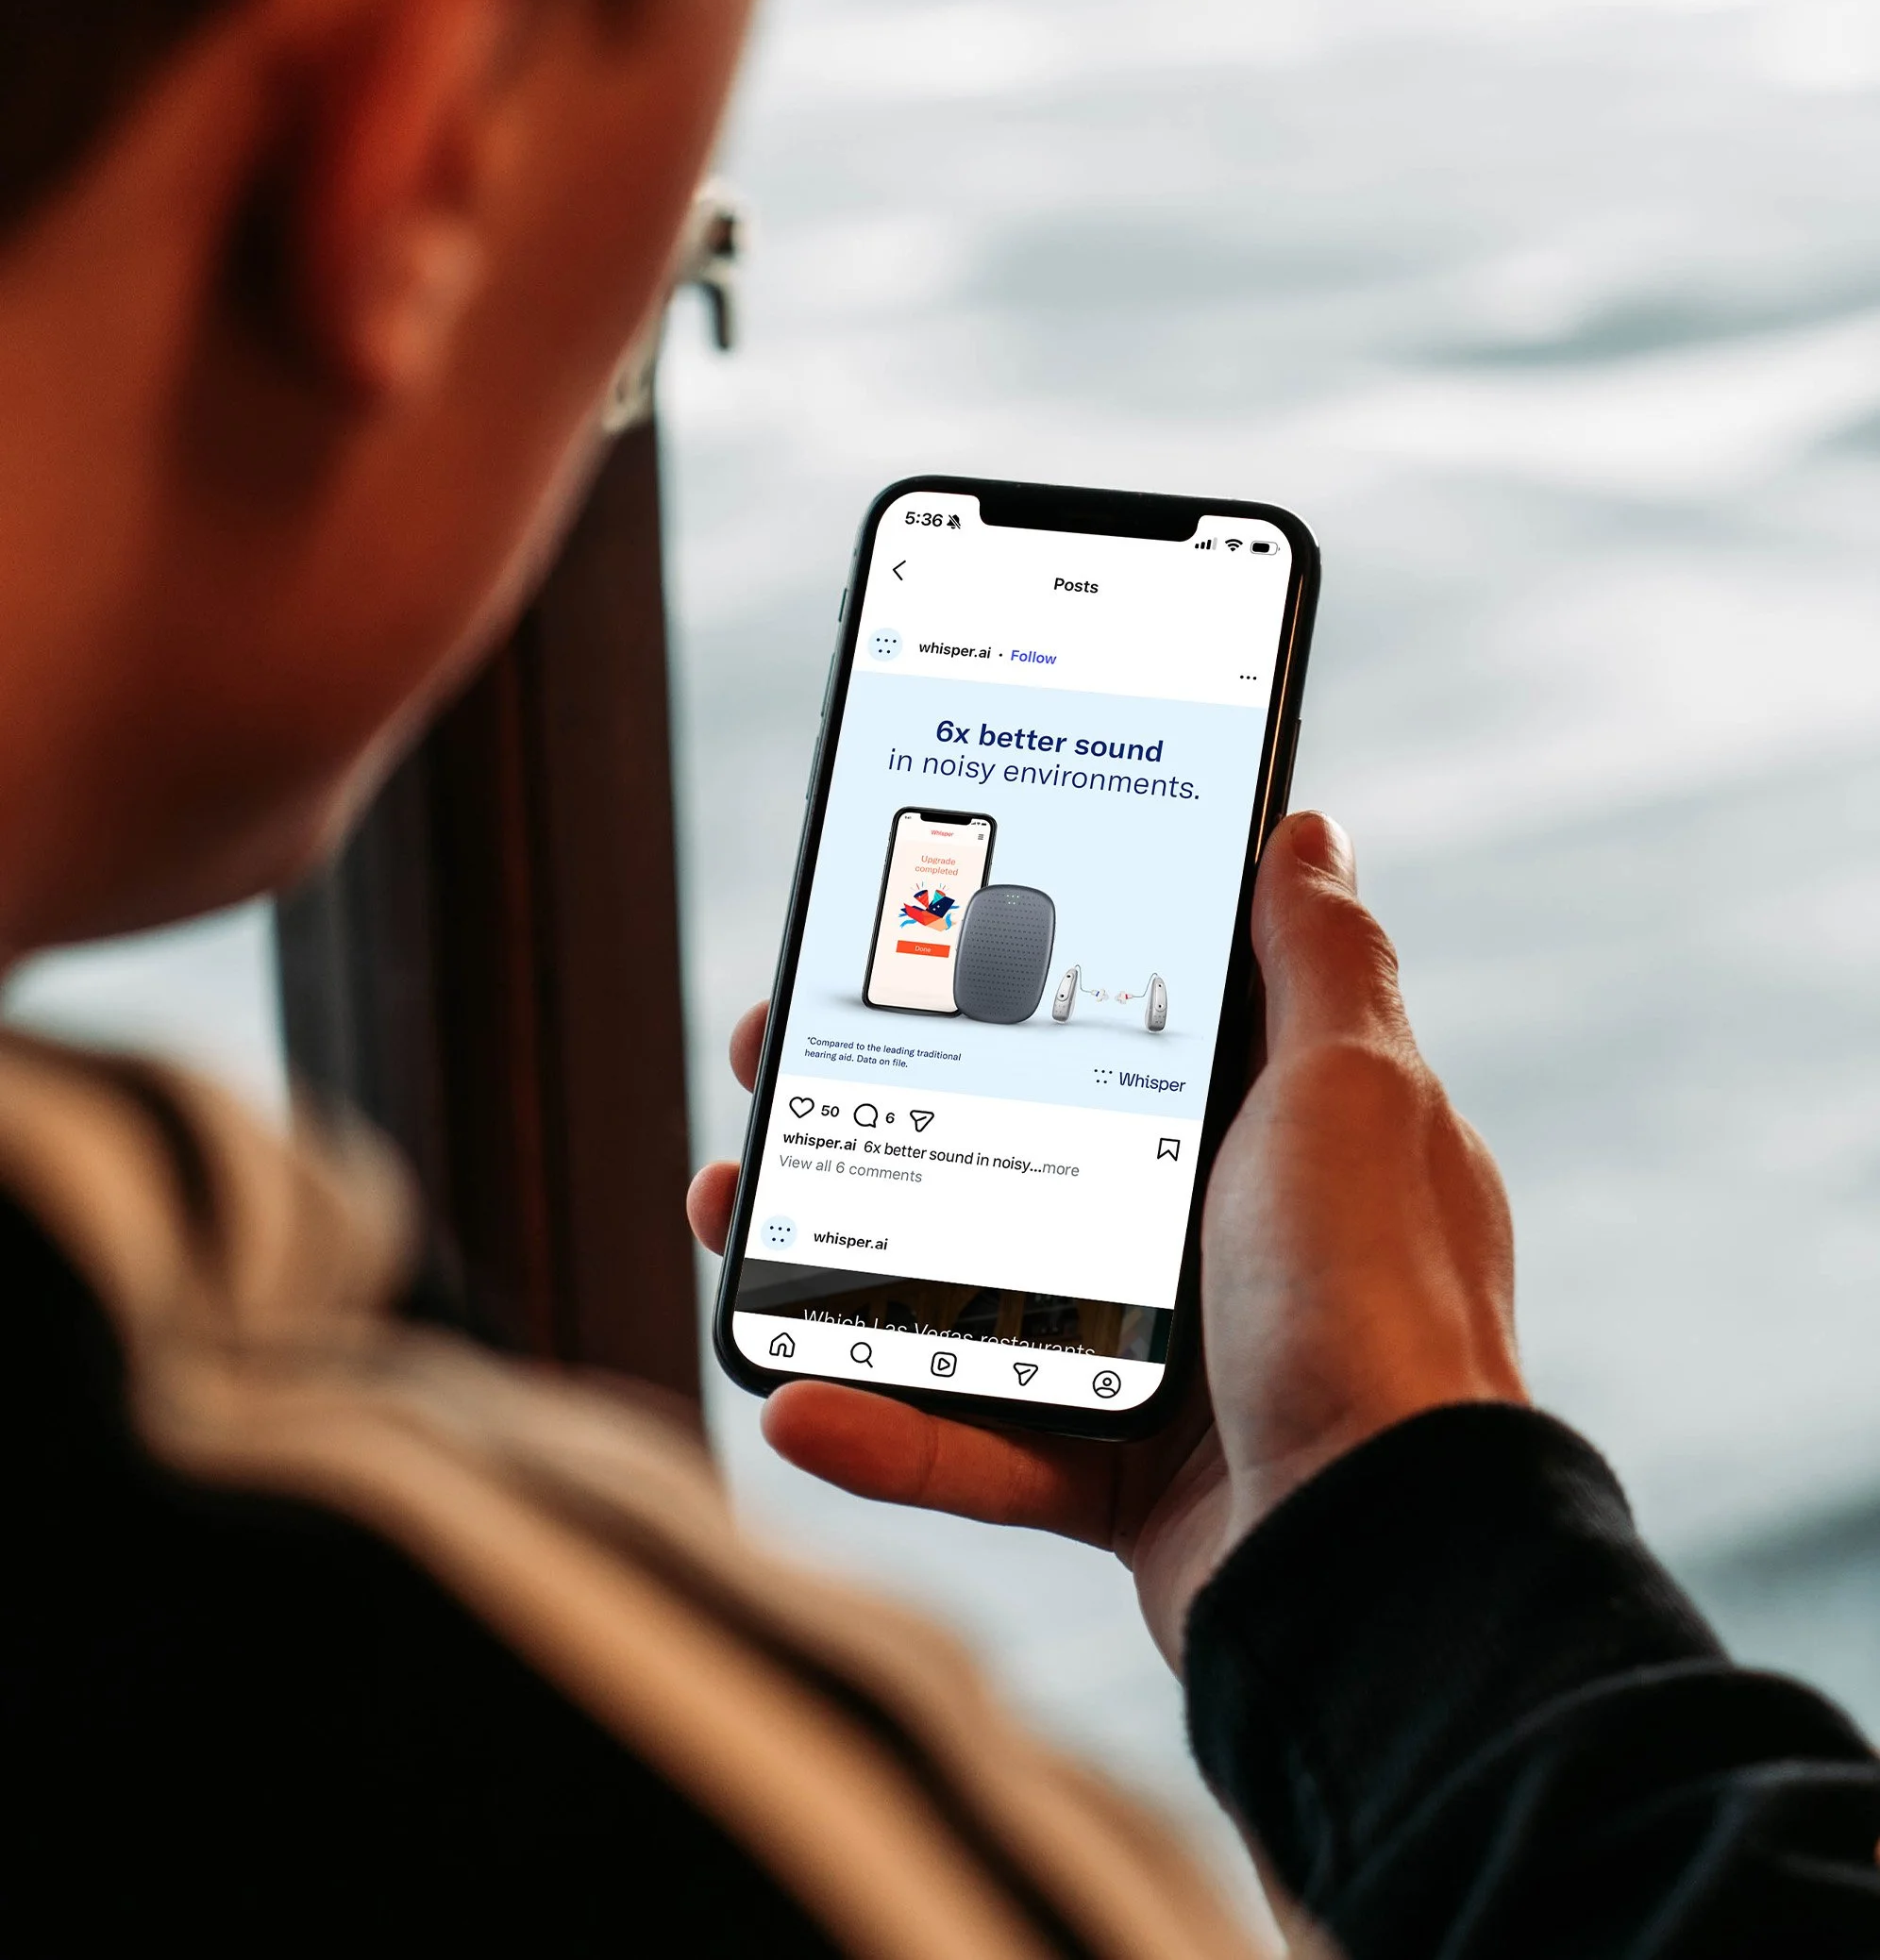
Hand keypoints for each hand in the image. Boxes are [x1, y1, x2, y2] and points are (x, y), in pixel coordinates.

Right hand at [687, 813, 1524, 1668]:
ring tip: (734, 1210)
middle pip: (1015, 1145)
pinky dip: (888, 1432)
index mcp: (1269, 1130)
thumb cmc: (1383, 1302)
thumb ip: (1320, 960)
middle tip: (776, 1059)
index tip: (902, 942)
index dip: (1001, 979)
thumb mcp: (1354, 1090)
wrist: (1386, 1553)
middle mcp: (1219, 1232)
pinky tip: (798, 1405)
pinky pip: (981, 1447)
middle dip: (884, 1101)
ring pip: (970, 1287)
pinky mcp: (1122, 1473)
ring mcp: (1169, 1355)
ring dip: (842, 1258)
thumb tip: (1306, 831)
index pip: (1112, 1025)